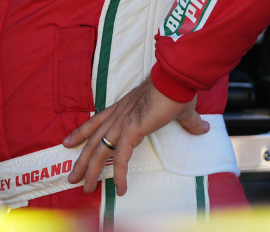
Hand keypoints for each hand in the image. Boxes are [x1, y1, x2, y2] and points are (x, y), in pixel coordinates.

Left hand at [63, 77, 207, 195]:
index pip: (95, 122)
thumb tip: (203, 127)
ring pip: (100, 151)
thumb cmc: (176, 90)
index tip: (67, 143)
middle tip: (72, 177)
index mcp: (122, 109)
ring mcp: (123, 123)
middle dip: (81, 161)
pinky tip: (121, 189)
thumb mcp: (179, 110)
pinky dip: (120, 174)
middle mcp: (117, 116)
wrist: (176, 80)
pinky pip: (122, 157)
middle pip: (92, 141)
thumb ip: (188, 121)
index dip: (80, 133)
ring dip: (92, 171)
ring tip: (86, 188)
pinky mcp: (133, 130)